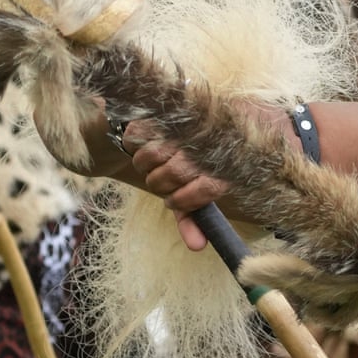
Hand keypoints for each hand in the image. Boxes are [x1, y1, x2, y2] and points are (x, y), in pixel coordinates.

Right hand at [119, 120, 231, 249]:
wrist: (180, 122)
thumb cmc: (184, 167)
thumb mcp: (194, 193)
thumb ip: (193, 220)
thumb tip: (196, 247)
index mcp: (223, 162)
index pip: (205, 189)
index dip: (183, 201)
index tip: (173, 202)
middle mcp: (207, 141)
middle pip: (174, 174)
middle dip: (160, 184)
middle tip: (161, 180)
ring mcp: (185, 123)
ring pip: (152, 155)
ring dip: (145, 165)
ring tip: (152, 163)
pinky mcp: (162, 110)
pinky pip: (136, 135)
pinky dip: (134, 145)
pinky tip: (144, 144)